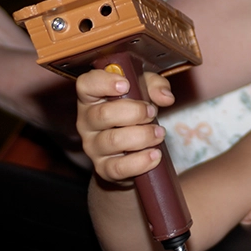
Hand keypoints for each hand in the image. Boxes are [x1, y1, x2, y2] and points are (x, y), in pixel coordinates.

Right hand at [76, 69, 175, 185]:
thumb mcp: (145, 91)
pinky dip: (140, 161)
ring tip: (158, 133)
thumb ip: (155, 86)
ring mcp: (92, 146)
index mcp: (92, 98)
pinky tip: (155, 154)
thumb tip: (165, 97)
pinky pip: (119, 167)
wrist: (131, 151)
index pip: (85, 85)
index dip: (103, 82)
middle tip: (152, 113)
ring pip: (113, 141)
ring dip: (142, 136)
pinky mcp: (103, 168)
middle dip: (135, 112)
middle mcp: (87, 122)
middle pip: (103, 114)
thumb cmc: (134, 113)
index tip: (126, 85)